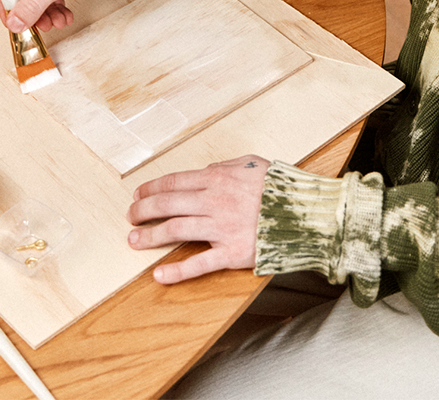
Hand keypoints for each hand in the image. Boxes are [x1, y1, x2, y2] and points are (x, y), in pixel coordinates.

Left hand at [127, 156, 269, 282]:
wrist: (307, 212)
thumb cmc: (282, 188)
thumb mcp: (253, 164)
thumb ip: (225, 166)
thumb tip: (205, 170)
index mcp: (218, 179)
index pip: (174, 182)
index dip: (151, 189)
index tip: (138, 195)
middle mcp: (215, 202)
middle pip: (168, 204)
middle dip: (143, 211)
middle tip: (131, 217)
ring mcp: (222, 228)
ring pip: (176, 230)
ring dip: (150, 236)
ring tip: (134, 242)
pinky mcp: (232, 253)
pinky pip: (199, 263)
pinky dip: (177, 271)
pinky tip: (160, 275)